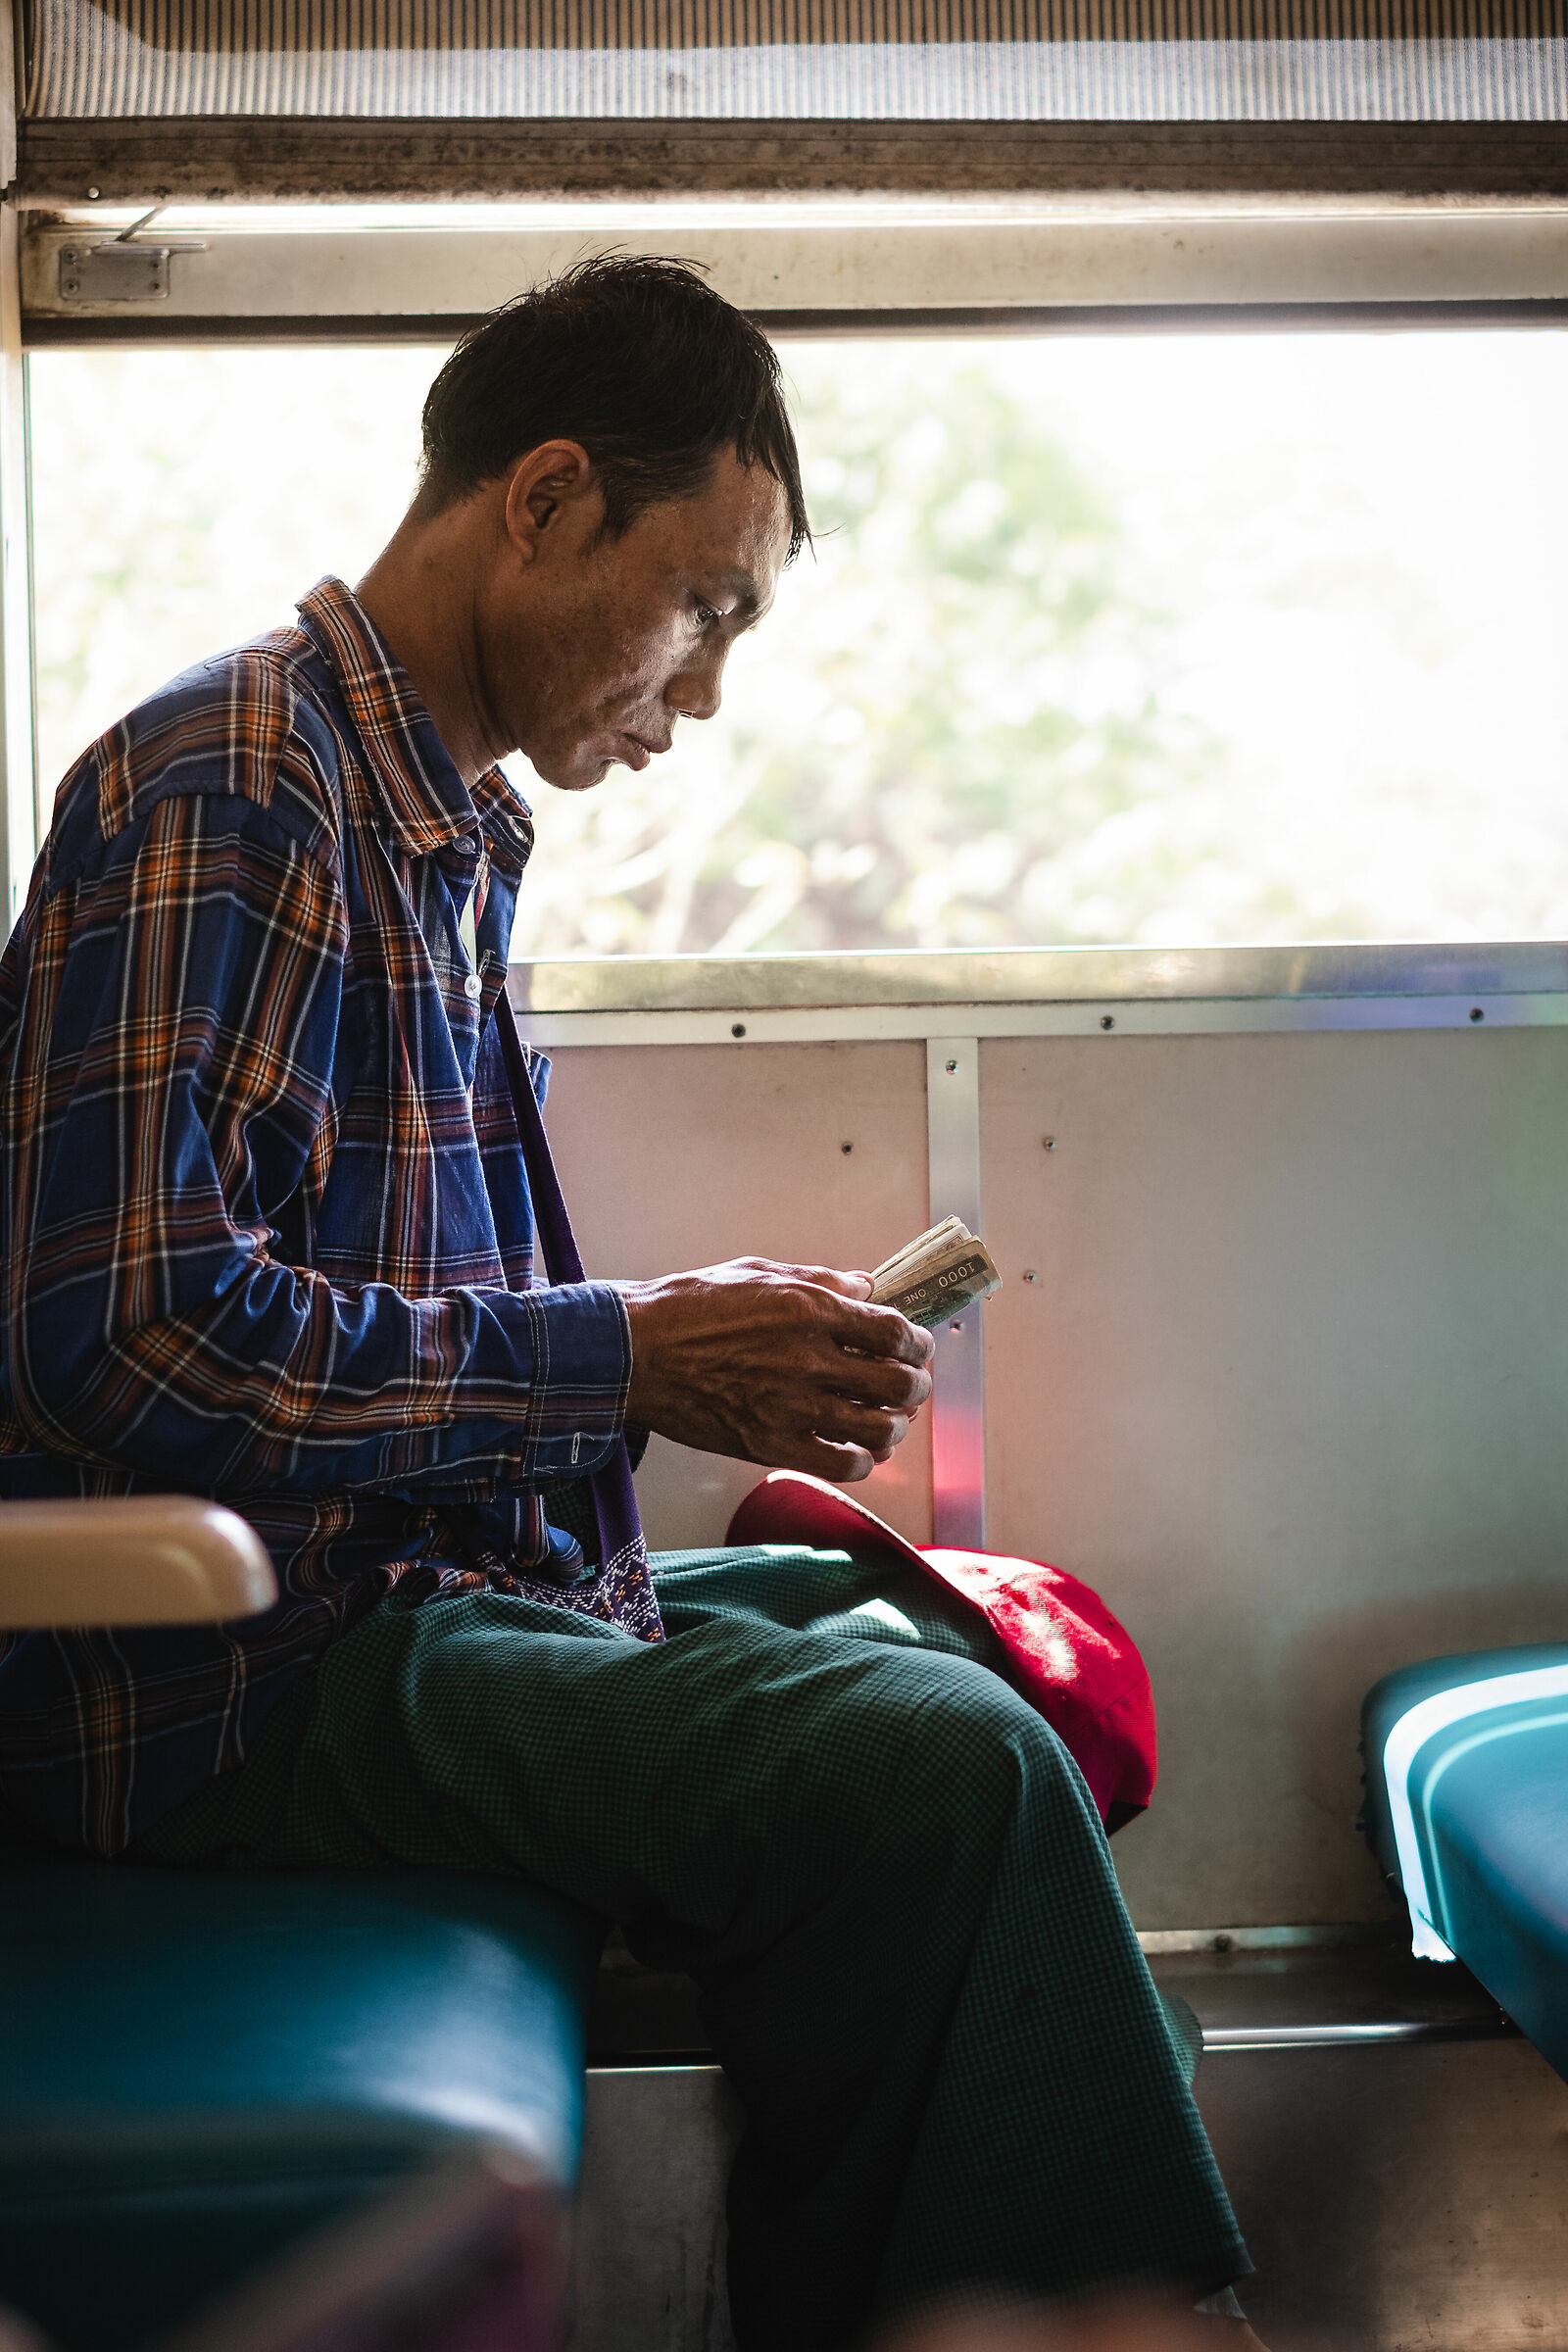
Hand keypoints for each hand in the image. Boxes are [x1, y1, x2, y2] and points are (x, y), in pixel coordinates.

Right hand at [622, 1257, 934, 1482]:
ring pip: (877, 1429)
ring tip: (886, 1419)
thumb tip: (865, 1287)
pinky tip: (857, 1451)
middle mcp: (807, 1360)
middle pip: (897, 1383)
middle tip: (910, 1385)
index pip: (894, 1331)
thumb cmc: (689, 1307)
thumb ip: (819, 1281)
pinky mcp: (768, 1444)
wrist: (634, 1352)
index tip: (916, 1346)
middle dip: (914, 1385)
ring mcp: (789, 1407)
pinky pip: (840, 1465)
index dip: (917, 1342)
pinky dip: (861, 1461)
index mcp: (809, 1310)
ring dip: (893, 1425)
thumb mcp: (758, 1273)